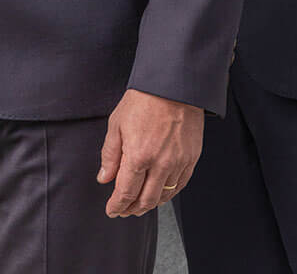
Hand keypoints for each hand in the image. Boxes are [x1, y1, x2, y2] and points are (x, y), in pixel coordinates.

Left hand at [97, 89, 203, 216]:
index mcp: (138, 156)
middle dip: (132, 209)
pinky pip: (180, 185)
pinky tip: (160, 193)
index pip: (126, 193)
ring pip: (164, 196)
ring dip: (150, 204)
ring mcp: (178, 162)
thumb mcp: (117, 124)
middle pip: (145, 200)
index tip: (112, 210)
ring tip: (140, 204)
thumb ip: (110, 155)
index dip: (117, 206)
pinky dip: (168, 194)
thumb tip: (104, 177)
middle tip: (124, 210)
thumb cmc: (143, 100)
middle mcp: (160, 164)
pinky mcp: (191, 158)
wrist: (173, 85)